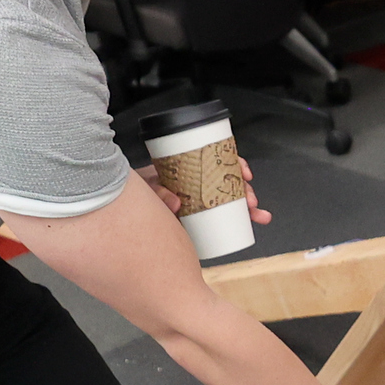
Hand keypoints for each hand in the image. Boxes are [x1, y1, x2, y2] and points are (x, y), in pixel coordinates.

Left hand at [137, 156, 270, 224]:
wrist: (125, 212)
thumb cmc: (134, 194)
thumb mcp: (144, 189)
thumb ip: (157, 194)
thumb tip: (176, 202)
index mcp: (186, 170)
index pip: (215, 161)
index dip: (234, 164)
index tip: (245, 173)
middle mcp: (196, 184)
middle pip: (228, 182)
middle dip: (246, 191)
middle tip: (251, 201)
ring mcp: (199, 203)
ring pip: (230, 201)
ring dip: (249, 208)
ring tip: (259, 216)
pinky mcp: (198, 220)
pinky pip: (222, 220)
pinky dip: (240, 222)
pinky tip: (254, 223)